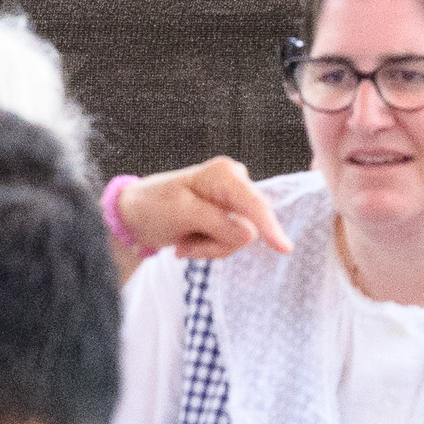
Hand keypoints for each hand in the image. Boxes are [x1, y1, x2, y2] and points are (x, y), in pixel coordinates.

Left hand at [114, 158, 291, 263]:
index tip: (285, 249)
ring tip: (184, 242)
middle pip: (249, 228)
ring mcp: (235, 201)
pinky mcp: (232, 216)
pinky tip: (190, 241)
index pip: (254, 205)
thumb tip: (251, 234)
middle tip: (185, 245)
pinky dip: (211, 248)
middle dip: (218, 244)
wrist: (139, 214)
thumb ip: (216, 223)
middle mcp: (236, 183)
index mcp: (224, 174)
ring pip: (242, 240)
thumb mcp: (181, 214)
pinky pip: (234, 242)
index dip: (270, 226)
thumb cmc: (155, 206)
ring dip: (211, 248)